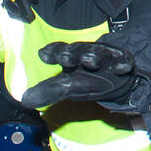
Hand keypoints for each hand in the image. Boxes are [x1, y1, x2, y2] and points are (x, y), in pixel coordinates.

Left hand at [20, 41, 138, 110]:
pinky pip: (124, 61)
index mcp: (73, 58)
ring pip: (100, 53)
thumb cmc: (90, 80)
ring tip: (90, 61)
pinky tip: (120, 68)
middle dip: (73, 53)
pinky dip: (122, 63)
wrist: (119, 78)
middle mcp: (88, 54)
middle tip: (65, 58)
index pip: (60, 51)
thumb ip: (48, 91)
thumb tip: (25, 100)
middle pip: (79, 50)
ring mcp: (107, 57)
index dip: (53, 52)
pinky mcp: (124, 61)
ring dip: (95, 56)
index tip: (44, 54)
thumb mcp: (68, 86)